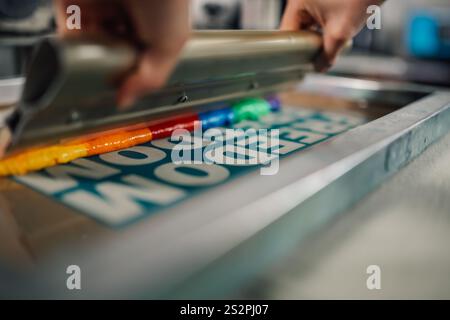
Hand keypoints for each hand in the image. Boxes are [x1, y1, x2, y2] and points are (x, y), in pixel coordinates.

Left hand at [54, 0, 189, 107]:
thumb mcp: (171, 45)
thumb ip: (149, 79)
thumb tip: (125, 102)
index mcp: (153, 30)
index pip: (140, 61)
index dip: (134, 78)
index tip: (127, 94)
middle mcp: (127, 20)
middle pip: (114, 56)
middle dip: (112, 72)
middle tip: (111, 85)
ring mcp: (99, 12)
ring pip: (89, 47)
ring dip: (90, 62)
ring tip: (95, 73)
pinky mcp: (74, 5)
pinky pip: (66, 34)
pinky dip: (68, 50)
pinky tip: (76, 62)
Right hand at [281, 0, 383, 70]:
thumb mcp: (340, 33)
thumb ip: (327, 56)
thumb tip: (319, 68)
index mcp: (297, 3)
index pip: (287, 34)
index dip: (293, 51)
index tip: (301, 64)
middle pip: (296, 30)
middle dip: (307, 44)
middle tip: (317, 57)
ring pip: (306, 25)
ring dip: (316, 37)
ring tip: (328, 44)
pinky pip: (315, 17)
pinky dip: (323, 27)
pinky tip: (334, 33)